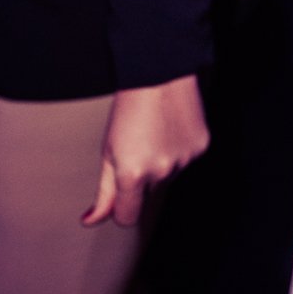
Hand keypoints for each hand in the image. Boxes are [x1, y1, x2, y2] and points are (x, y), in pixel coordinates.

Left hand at [82, 75, 208, 227]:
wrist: (159, 73)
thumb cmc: (129, 108)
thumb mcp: (108, 151)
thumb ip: (103, 192)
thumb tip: (91, 220)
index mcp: (133, 175)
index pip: (127, 217)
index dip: (122, 207)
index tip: (120, 194)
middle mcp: (161, 172)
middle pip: (148, 196)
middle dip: (141, 181)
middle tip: (136, 148)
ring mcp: (184, 160)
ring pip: (169, 178)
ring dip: (161, 165)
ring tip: (154, 134)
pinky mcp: (201, 148)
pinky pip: (187, 161)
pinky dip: (178, 151)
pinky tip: (171, 130)